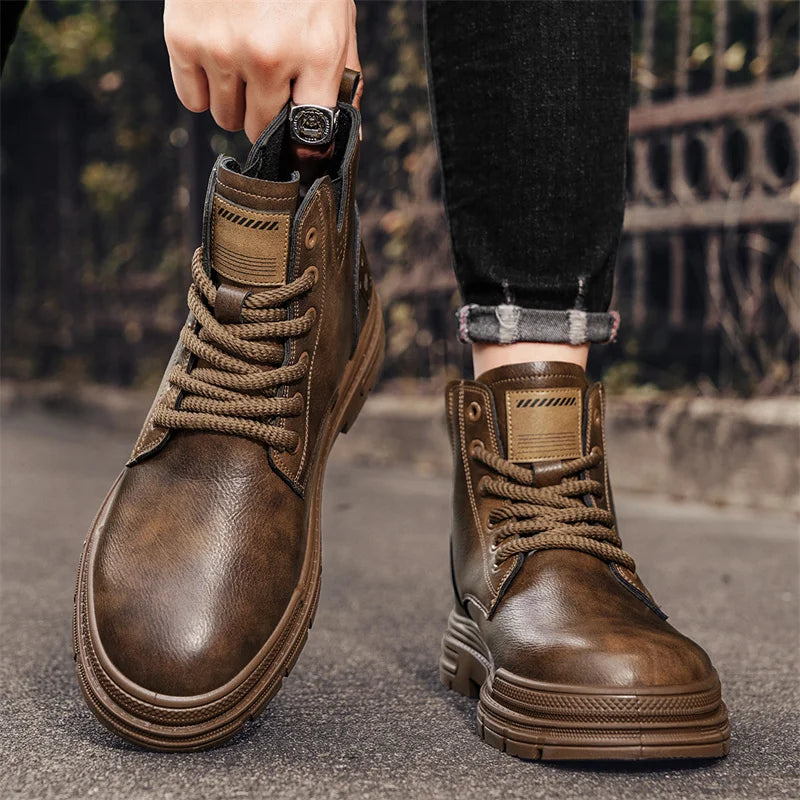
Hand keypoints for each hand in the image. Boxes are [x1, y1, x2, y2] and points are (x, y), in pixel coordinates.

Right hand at [164, 0, 361, 142]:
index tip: (299, 145)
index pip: (311, 132)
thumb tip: (349, 137)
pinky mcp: (184, 39)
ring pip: (226, 118)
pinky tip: (215, 61)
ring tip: (241, 64)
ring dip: (234, 102)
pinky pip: (193, 101)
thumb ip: (344, 78)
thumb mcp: (335, 21)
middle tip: (267, 84)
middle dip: (265, 116)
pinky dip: (203, 89)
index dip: (305, 144)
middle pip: (261, 131)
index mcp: (316, 52)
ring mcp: (224, 49)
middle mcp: (269, 55)